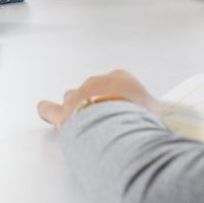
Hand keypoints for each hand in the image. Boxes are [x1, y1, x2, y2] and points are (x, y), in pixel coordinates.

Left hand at [37, 69, 161, 130]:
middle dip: (100, 102)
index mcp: (121, 78)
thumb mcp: (156, 113)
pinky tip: (46, 111)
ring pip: (72, 96)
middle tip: (108, 121)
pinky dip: (47, 110)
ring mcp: (78, 95)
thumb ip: (153, 114)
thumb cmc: (139, 117)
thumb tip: (157, 124)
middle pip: (95, 89)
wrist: (116, 124)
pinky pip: (48, 108)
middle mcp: (97, 82)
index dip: (124, 98)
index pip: (121, 83)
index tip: (129, 110)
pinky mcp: (62, 113)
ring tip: (81, 118)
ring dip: (75, 106)